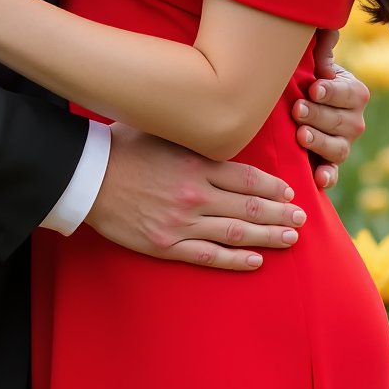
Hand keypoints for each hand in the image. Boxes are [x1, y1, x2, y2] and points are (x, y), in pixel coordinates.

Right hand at [85, 123, 304, 271]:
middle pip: (249, 207)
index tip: (290, 192)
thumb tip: (220, 126)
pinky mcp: (165, 245)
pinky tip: (256, 261)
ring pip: (235, 233)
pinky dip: (235, 260)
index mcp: (195, 163)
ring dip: (267, 236)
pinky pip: (208, 255)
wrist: (85, 176)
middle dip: (280, 214)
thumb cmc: (122, 146)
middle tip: (302, 219)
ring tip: (290, 239)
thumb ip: (193, 135)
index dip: (273, 187)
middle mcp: (194, 194)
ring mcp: (181, 222)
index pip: (247, 178)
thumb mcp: (162, 130)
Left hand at [291, 28, 368, 191]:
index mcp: (354, 93)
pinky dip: (328, 177)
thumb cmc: (305, 78)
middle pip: (342, 122)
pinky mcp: (328, 165)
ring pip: (338, 148)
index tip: (314, 87)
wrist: (293, 108)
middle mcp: (354, 121)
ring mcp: (343, 145)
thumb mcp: (313, 61)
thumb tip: (326, 30)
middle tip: (298, 109)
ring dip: (320, 142)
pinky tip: (319, 178)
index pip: (348, 93)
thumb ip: (322, 46)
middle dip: (319, 115)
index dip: (332, 91)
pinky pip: (333, 173)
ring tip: (300, 135)